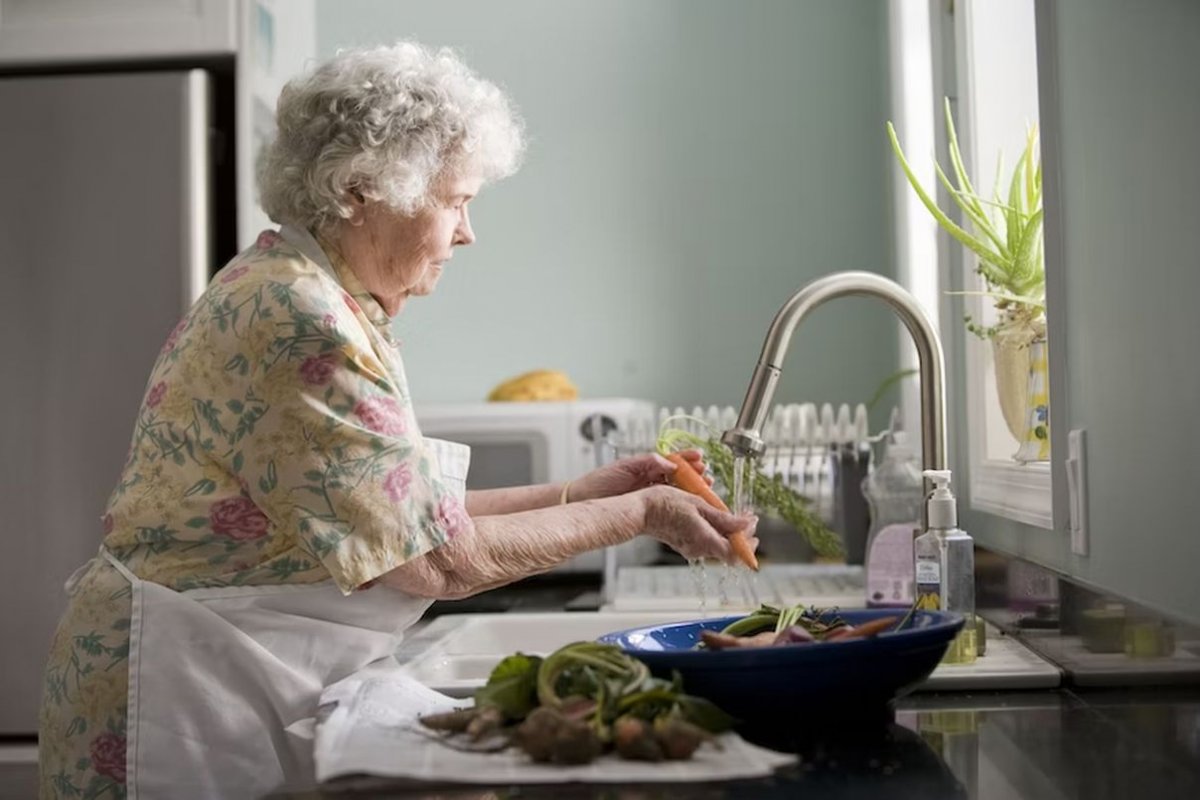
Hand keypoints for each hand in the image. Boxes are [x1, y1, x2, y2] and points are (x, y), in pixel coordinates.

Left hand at [568, 450, 711, 501]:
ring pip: (677, 491)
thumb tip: (670, 462)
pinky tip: (690, 505)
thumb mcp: (625, 466)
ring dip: (692, 489)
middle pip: (679, 476)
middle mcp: (650, 480)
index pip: (672, 460)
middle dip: (695, 475)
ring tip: (704, 488)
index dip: (687, 459)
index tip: (700, 458)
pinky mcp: (647, 509)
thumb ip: (649, 462)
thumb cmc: (599, 482)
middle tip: (707, 476)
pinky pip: (668, 505)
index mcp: (646, 466)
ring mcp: (650, 495)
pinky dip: (681, 504)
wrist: (583, 501)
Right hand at [639, 485, 759, 564]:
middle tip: (747, 519)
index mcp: (704, 540)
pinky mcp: (684, 544)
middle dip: (741, 535)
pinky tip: (714, 517)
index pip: (735, 554)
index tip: (753, 525)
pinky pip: (706, 542)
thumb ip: (723, 518)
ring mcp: (690, 548)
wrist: (640, 510)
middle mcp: (698, 549)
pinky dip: (715, 531)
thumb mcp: (698, 505)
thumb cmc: (665, 504)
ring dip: (729, 532)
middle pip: (728, 550)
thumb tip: (745, 524)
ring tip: (731, 514)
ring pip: (718, 545)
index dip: (748, 544)